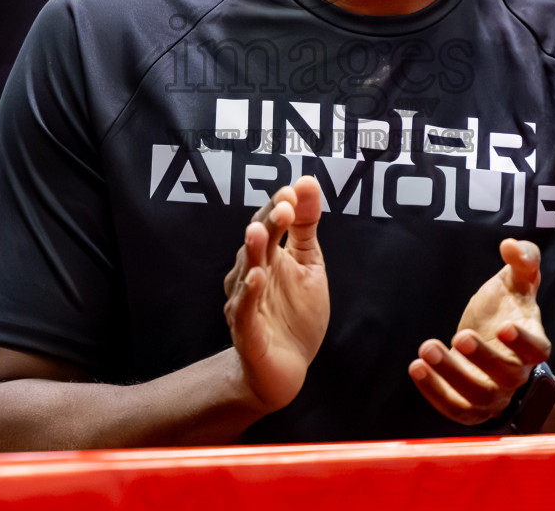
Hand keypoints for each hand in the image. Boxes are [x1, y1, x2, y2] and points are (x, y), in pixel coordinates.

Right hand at [222, 175, 327, 412]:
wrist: (285, 372)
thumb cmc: (294, 317)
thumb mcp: (309, 266)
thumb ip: (306, 226)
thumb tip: (307, 181)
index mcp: (268, 257)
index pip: (269, 223)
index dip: (280, 206)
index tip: (295, 189)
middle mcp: (251, 274)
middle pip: (257, 242)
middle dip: (269, 223)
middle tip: (284, 205)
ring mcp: (246, 303)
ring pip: (246, 272)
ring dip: (253, 251)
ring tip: (259, 232)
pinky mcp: (247, 332)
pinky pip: (245, 309)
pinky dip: (249, 293)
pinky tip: (257, 278)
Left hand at [410, 238, 551, 425]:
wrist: (492, 344)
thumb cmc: (507, 309)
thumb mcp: (517, 281)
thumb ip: (522, 259)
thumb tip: (510, 245)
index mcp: (533, 343)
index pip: (537, 350)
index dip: (524, 342)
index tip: (505, 327)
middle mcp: (517, 374)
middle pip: (507, 375)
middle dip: (483, 358)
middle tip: (460, 335)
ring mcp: (494, 394)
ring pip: (478, 396)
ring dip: (451, 376)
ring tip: (426, 349)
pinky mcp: (470, 407)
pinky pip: (455, 408)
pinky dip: (435, 393)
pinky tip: (417, 368)